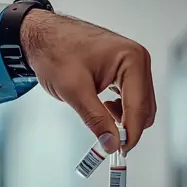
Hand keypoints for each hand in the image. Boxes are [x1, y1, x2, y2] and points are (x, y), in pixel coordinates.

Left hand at [20, 10, 155, 152]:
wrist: (41, 34)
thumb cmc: (55, 50)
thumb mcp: (74, 90)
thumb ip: (96, 120)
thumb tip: (111, 144)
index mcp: (131, 59)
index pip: (139, 106)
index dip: (130, 134)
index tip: (119, 151)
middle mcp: (137, 59)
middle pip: (144, 107)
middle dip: (128, 127)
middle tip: (108, 143)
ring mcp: (132, 62)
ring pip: (140, 104)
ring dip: (124, 118)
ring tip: (100, 119)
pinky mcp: (124, 67)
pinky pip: (132, 95)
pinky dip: (121, 109)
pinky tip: (103, 109)